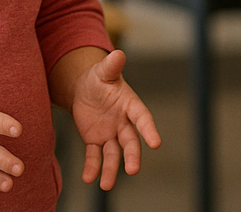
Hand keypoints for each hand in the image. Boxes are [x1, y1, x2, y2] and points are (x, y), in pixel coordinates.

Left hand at [70, 49, 161, 189]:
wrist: (84, 88)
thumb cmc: (99, 78)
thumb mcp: (103, 71)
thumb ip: (111, 66)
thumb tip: (118, 53)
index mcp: (130, 105)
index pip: (143, 118)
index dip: (149, 130)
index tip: (156, 143)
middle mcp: (123, 123)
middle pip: (130, 142)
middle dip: (132, 156)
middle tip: (133, 170)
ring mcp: (110, 134)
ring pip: (113, 154)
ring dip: (111, 169)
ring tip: (106, 185)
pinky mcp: (95, 141)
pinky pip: (94, 156)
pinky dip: (92, 167)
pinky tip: (88, 178)